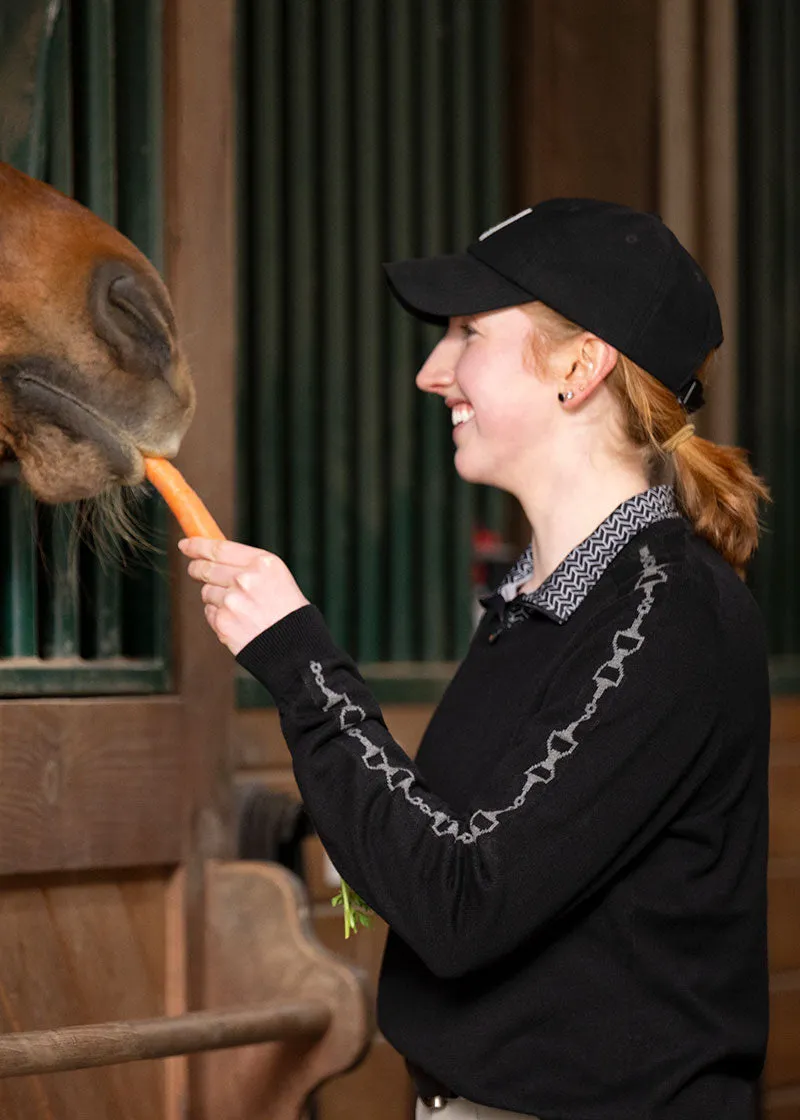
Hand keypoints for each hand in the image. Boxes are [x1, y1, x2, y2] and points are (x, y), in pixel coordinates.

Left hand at [179, 537, 309, 655]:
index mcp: (262, 563)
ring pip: (207, 592)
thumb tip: (213, 556)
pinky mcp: (223, 622)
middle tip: (195, 569)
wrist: (295, 647)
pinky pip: (210, 613)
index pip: (219, 548)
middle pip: (205, 568)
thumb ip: (247, 565)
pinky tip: (238, 621)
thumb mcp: (276, 577)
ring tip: (239, 607)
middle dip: (197, 568)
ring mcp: (231, 601)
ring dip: (215, 596)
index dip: (197, 545)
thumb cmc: (288, 611)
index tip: (186, 544)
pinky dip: (219, 616)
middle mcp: (245, 579)